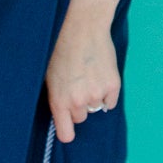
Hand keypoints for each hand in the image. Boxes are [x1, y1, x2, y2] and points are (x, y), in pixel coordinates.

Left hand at [45, 10, 119, 143]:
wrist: (82, 28)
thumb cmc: (61, 49)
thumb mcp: (50, 76)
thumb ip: (58, 98)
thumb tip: (66, 115)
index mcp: (59, 101)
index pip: (66, 134)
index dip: (67, 130)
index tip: (68, 128)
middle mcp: (78, 101)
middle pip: (81, 117)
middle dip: (79, 105)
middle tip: (77, 84)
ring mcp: (97, 94)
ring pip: (95, 107)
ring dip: (93, 96)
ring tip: (87, 75)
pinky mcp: (113, 86)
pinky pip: (110, 101)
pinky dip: (107, 92)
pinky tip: (99, 74)